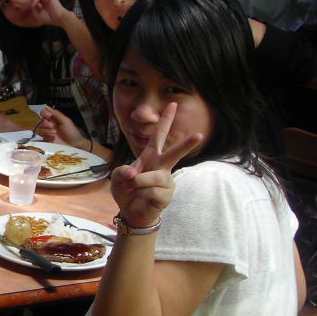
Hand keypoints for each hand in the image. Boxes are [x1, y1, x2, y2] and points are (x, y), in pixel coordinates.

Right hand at [37, 105, 85, 145]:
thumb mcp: (65, 121)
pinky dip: (48, 137)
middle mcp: (50, 125)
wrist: (74, 144)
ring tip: (55, 133)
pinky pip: (42, 137)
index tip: (48, 115)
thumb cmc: (72, 132)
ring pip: (40, 129)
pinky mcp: (47, 140)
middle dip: (45, 123)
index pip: (44, 113)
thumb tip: (47, 107)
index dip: (44, 113)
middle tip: (52, 126)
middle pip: (40, 121)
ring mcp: (48, 133)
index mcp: (54, 119)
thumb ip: (56, 114)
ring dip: (47, 131)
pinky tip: (54, 138)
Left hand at [110, 102, 201, 227]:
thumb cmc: (127, 190)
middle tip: (200, 134)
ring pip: (154, 177)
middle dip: (187, 145)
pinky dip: (140, 193)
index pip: (159, 135)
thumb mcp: (117, 177)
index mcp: (150, 156)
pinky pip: (151, 191)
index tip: (173, 104)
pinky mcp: (167, 195)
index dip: (165, 120)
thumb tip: (135, 174)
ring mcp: (166, 181)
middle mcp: (162, 166)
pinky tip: (141, 197)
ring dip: (138, 183)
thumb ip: (122, 171)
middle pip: (175, 153)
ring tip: (133, 188)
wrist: (131, 211)